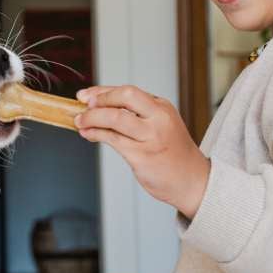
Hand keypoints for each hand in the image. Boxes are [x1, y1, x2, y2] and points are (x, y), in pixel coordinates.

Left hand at [76, 85, 209, 217]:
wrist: (192, 180)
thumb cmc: (172, 152)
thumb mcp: (161, 124)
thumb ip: (136, 114)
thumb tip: (99, 104)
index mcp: (162, 107)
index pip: (128, 91)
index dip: (103, 91)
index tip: (85, 94)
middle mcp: (158, 119)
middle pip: (125, 96)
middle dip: (100, 99)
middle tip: (84, 105)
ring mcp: (151, 137)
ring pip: (115, 118)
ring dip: (92, 118)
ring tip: (80, 121)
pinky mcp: (142, 156)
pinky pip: (113, 140)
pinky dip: (96, 134)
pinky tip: (88, 134)